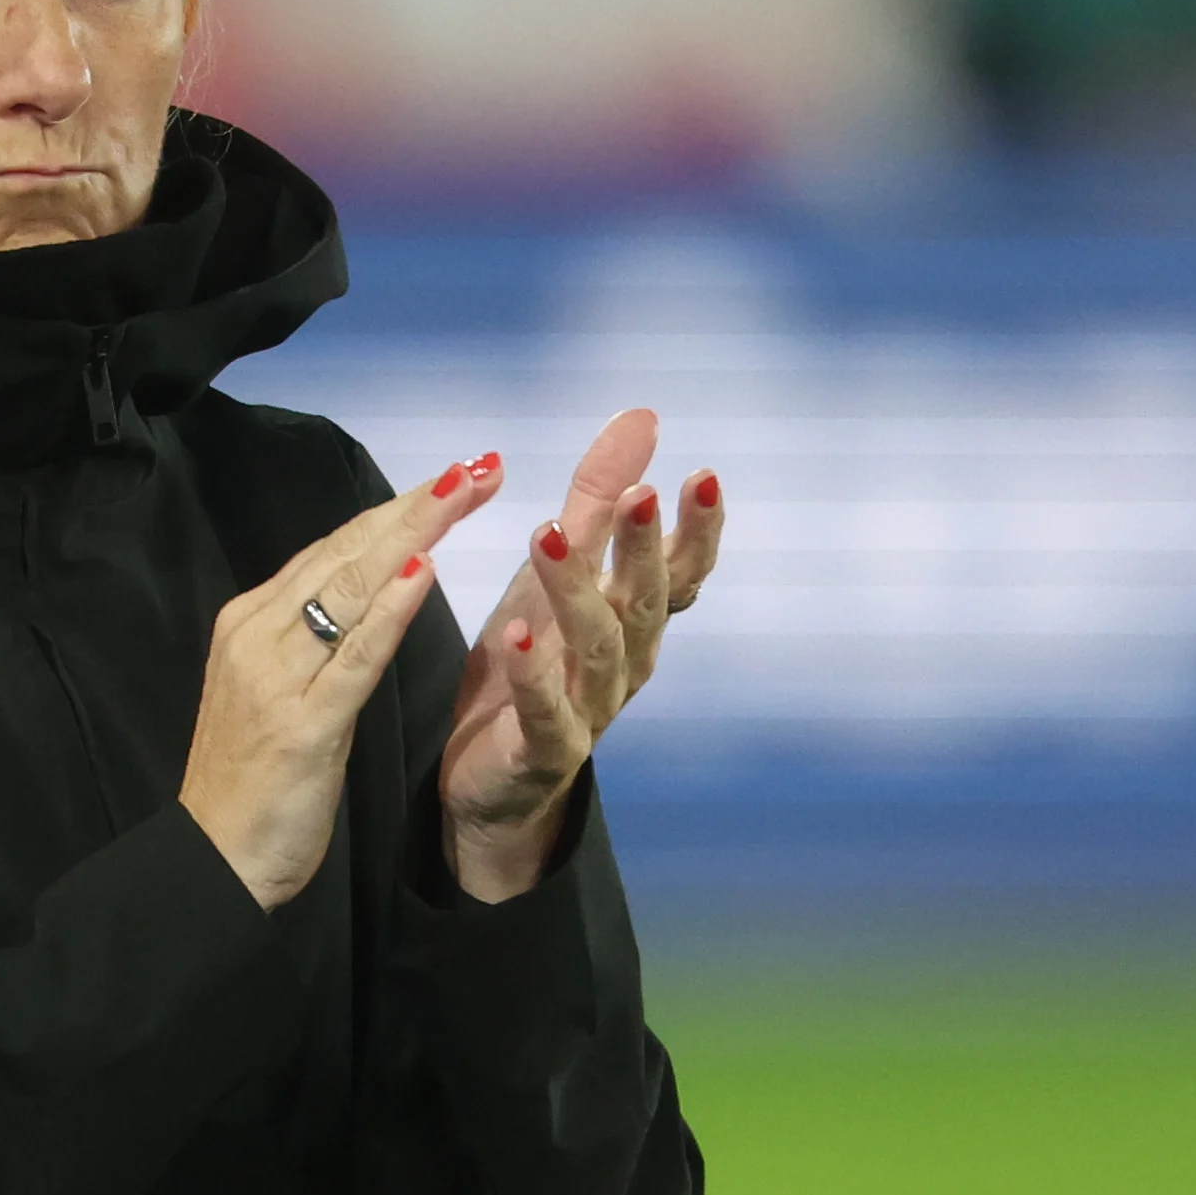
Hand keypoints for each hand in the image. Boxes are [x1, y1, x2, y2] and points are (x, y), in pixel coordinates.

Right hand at [180, 453, 505, 908]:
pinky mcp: (301, 724)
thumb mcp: (282, 691)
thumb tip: (371, 584)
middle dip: (415, 505)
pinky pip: (353, 656)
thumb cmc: (253, 781)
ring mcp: (275, 677)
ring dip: (413, 533)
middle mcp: (257, 634)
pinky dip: (388, 610)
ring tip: (463, 493)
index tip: (453, 477)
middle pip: (346, 553)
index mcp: (251, 622)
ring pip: (351, 588)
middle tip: (477, 466)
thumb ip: (318, 638)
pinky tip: (422, 571)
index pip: (333, 549)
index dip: (396, 508)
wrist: (213, 860)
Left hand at [439, 410, 724, 902]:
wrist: (492, 778)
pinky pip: (546, 712)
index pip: (681, 571)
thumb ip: (597, 499)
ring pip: (595, 647)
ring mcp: (590, 711)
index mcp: (633, 619)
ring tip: (548, 535)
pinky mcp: (545, 750)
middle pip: (644, 602)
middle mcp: (625, 664)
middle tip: (638, 494)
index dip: (697, 529)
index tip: (703, 475)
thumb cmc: (534, 663)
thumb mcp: (559, 570)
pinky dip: (534, 673)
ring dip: (575, 589)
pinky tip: (517, 632)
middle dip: (643, 548)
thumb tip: (643, 416)